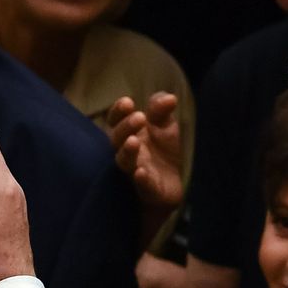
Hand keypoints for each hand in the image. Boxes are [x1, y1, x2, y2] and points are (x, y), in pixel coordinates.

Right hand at [106, 92, 184, 209]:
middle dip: (126, 127)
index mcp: (126, 133)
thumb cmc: (161, 150)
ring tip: (133, 141)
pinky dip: (140, 179)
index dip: (118, 111)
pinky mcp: (147, 189)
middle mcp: (125, 151)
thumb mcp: (164, 125)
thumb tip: (170, 98)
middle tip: (139, 117)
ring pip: (124, 162)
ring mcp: (133, 171)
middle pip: (117, 139)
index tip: (128, 102)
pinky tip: (140, 172)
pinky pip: (141, 185)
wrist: (171, 184)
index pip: (116, 120)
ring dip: (127, 152)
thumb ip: (161, 109)